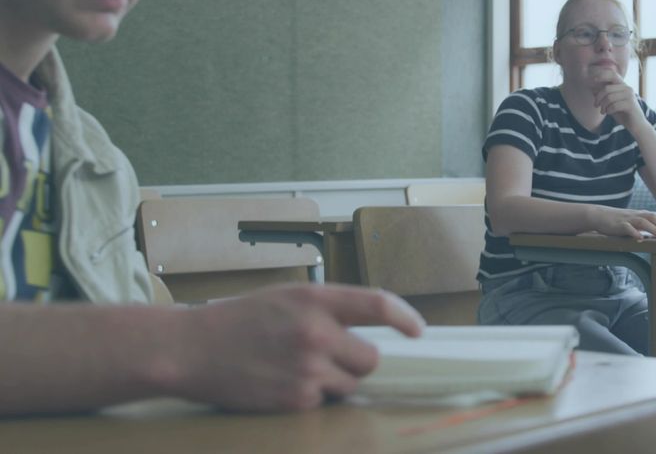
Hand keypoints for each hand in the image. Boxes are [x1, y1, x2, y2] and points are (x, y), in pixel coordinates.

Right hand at [168, 284, 423, 411]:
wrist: (191, 349)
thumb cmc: (240, 320)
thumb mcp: (288, 298)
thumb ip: (329, 309)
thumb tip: (371, 329)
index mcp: (316, 300)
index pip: (378, 305)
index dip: (404, 318)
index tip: (418, 331)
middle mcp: (316, 333)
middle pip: (371, 358)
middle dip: (358, 361)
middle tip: (331, 356)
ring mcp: (307, 369)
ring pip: (350, 384)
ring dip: (335, 381)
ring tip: (297, 369)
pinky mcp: (296, 400)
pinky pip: (325, 403)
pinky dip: (312, 397)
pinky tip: (282, 383)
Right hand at [589, 205, 655, 239]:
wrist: (600, 216)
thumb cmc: (619, 221)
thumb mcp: (634, 222)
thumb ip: (646, 226)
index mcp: (642, 214)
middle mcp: (637, 215)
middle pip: (654, 218)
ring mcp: (628, 219)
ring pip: (644, 222)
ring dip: (655, 230)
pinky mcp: (618, 225)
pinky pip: (628, 228)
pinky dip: (634, 232)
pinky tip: (640, 238)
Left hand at [592, 70, 647, 132]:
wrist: (636, 125)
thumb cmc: (622, 114)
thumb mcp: (610, 104)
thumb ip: (603, 96)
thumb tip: (592, 88)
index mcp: (622, 86)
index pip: (612, 74)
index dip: (602, 75)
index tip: (593, 80)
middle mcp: (627, 88)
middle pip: (607, 88)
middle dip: (598, 97)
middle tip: (596, 105)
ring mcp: (630, 96)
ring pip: (609, 97)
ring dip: (603, 106)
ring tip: (603, 111)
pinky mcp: (630, 104)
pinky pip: (614, 105)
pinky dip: (608, 110)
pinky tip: (609, 113)